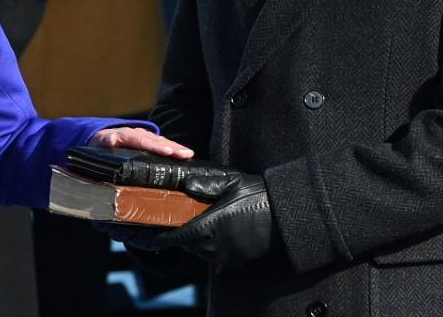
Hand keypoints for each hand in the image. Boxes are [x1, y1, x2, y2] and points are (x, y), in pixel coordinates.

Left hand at [88, 126, 194, 159]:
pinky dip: (175, 148)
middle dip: (171, 147)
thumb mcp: (98, 141)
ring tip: (188, 154)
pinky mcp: (149, 141)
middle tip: (184, 154)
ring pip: (162, 141)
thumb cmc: (100, 143)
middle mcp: (138, 134)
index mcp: (126, 135)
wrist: (102, 136)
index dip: (154, 147)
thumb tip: (112, 138)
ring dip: (176, 147)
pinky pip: (163, 144)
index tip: (166, 151)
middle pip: (156, 141)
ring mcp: (145, 136)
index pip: (142, 141)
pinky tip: (186, 154)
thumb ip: (104, 140)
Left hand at [151, 172, 276, 264]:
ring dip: (197, 245)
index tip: (156, 236)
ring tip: (197, 231)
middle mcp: (220, 242)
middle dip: (184, 238)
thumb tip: (186, 186)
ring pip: (203, 254)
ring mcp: (231, 253)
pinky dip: (212, 251)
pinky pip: (218, 259)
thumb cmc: (259, 194)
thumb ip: (207, 184)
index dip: (168, 236)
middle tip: (178, 227)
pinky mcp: (240, 259)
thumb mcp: (233, 182)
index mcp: (215, 222)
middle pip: (192, 245)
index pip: (184, 234)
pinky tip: (215, 238)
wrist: (286, 214)